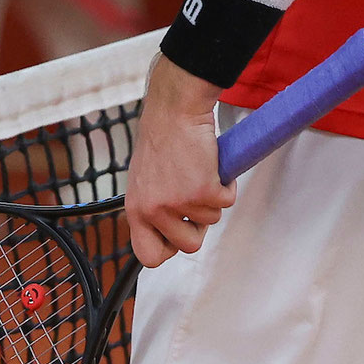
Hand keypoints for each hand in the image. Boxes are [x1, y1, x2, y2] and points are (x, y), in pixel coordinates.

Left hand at [124, 55, 236, 267]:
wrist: (174, 109)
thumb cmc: (162, 138)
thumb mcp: (144, 180)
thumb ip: (152, 207)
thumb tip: (167, 232)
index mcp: (136, 209)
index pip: (148, 255)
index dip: (168, 249)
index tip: (178, 233)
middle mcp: (154, 210)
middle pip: (188, 245)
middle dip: (199, 225)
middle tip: (196, 198)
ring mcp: (179, 202)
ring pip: (211, 221)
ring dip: (212, 198)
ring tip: (199, 170)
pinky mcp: (203, 189)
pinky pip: (227, 202)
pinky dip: (227, 185)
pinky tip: (213, 164)